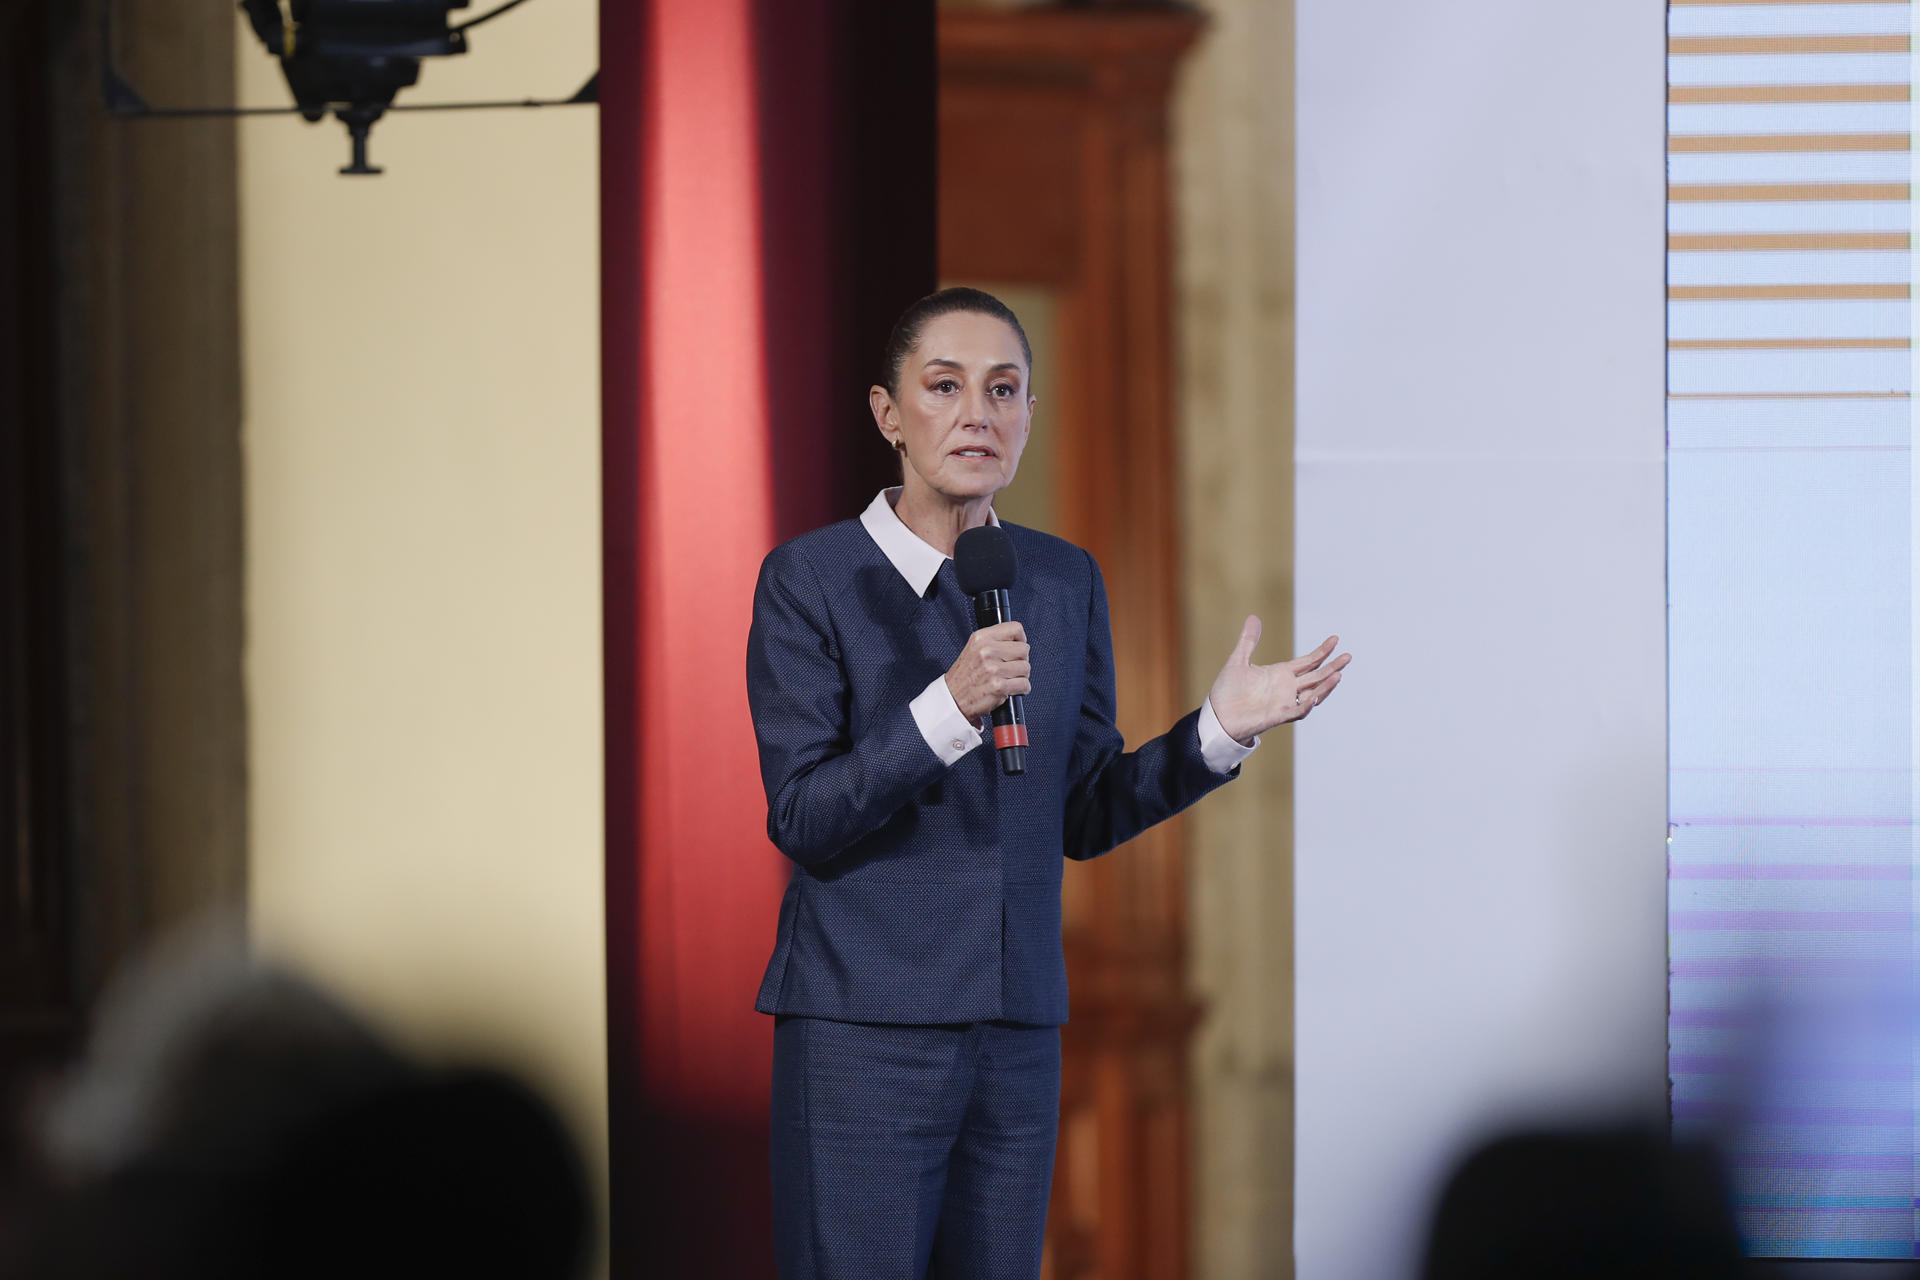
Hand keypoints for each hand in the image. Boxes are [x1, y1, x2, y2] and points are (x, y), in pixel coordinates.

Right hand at [946, 621, 1030, 720]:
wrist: (953, 698)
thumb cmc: (965, 675)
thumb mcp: (974, 648)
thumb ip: (994, 640)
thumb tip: (1019, 640)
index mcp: (981, 638)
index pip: (1016, 628)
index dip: (1020, 639)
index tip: (1016, 647)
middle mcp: (987, 651)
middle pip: (1024, 649)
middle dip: (1021, 660)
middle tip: (1011, 667)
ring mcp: (993, 669)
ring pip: (1026, 667)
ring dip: (1021, 676)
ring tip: (1008, 678)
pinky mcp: (998, 686)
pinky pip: (1024, 684)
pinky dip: (1022, 689)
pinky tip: (1010, 689)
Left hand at [1207, 618, 1349, 742]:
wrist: (1217, 715)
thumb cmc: (1228, 691)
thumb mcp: (1238, 660)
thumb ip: (1248, 640)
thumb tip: (1254, 617)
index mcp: (1281, 674)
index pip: (1308, 662)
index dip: (1322, 652)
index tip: (1335, 639)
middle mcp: (1287, 689)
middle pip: (1316, 677)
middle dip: (1332, 667)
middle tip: (1348, 656)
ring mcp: (1284, 703)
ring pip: (1312, 694)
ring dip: (1325, 686)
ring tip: (1338, 675)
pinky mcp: (1277, 716)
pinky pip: (1296, 711)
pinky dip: (1305, 705)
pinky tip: (1314, 696)